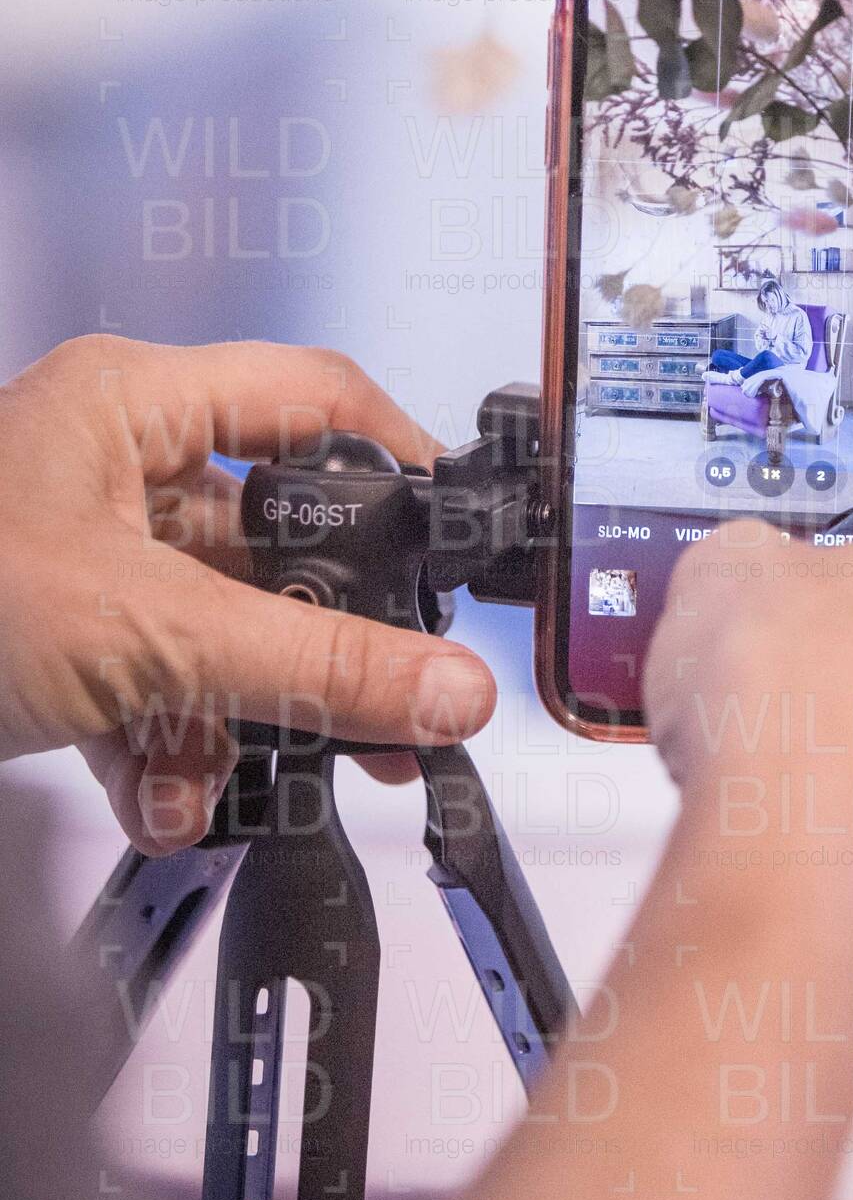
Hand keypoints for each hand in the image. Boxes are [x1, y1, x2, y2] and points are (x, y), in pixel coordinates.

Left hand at [0, 336, 494, 852]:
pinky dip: (161, 751)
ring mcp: (77, 559)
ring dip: (229, 722)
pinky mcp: (48, 640)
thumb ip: (313, 663)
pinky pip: (148, 688)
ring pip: (211, 633)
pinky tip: (158, 801)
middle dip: (312, 647)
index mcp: (131, 404)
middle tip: (385, 710)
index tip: (456, 538)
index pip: (313, 398)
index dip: (400, 457)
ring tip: (230, 784)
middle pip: (271, 544)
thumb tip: (446, 683)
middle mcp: (108, 469)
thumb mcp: (147, 634)